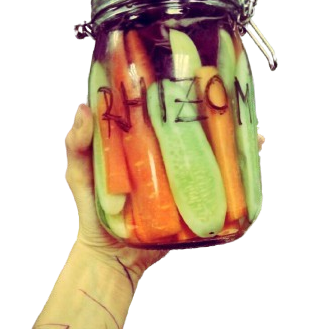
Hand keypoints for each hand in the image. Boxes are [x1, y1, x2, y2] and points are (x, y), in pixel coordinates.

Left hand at [64, 103, 265, 278]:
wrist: (114, 259)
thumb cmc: (90, 215)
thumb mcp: (78, 177)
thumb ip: (77, 147)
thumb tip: (83, 109)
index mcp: (137, 144)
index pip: (156, 111)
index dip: (169, 90)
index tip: (184, 69)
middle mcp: (162, 156)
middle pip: (189, 128)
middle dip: (210, 111)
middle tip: (225, 94)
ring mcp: (179, 177)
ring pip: (209, 151)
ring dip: (230, 137)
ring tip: (247, 124)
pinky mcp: (192, 199)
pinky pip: (217, 182)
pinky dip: (237, 169)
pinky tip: (252, 153)